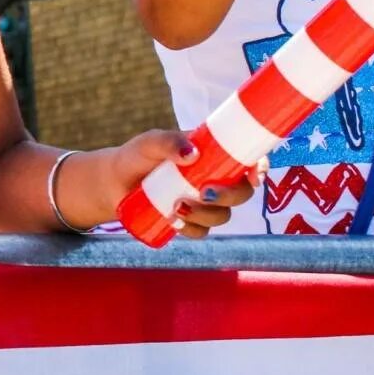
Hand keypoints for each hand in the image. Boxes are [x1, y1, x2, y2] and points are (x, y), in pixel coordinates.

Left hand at [82, 130, 257, 236]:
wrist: (113, 183)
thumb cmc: (136, 156)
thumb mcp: (150, 142)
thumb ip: (168, 142)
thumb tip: (192, 154)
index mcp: (213, 154)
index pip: (248, 160)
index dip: (259, 168)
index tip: (253, 176)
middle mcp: (214, 179)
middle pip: (241, 193)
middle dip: (231, 196)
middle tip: (205, 193)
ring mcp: (203, 203)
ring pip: (223, 215)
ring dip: (207, 215)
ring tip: (179, 206)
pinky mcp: (190, 221)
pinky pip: (202, 232)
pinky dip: (193, 229)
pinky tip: (176, 223)